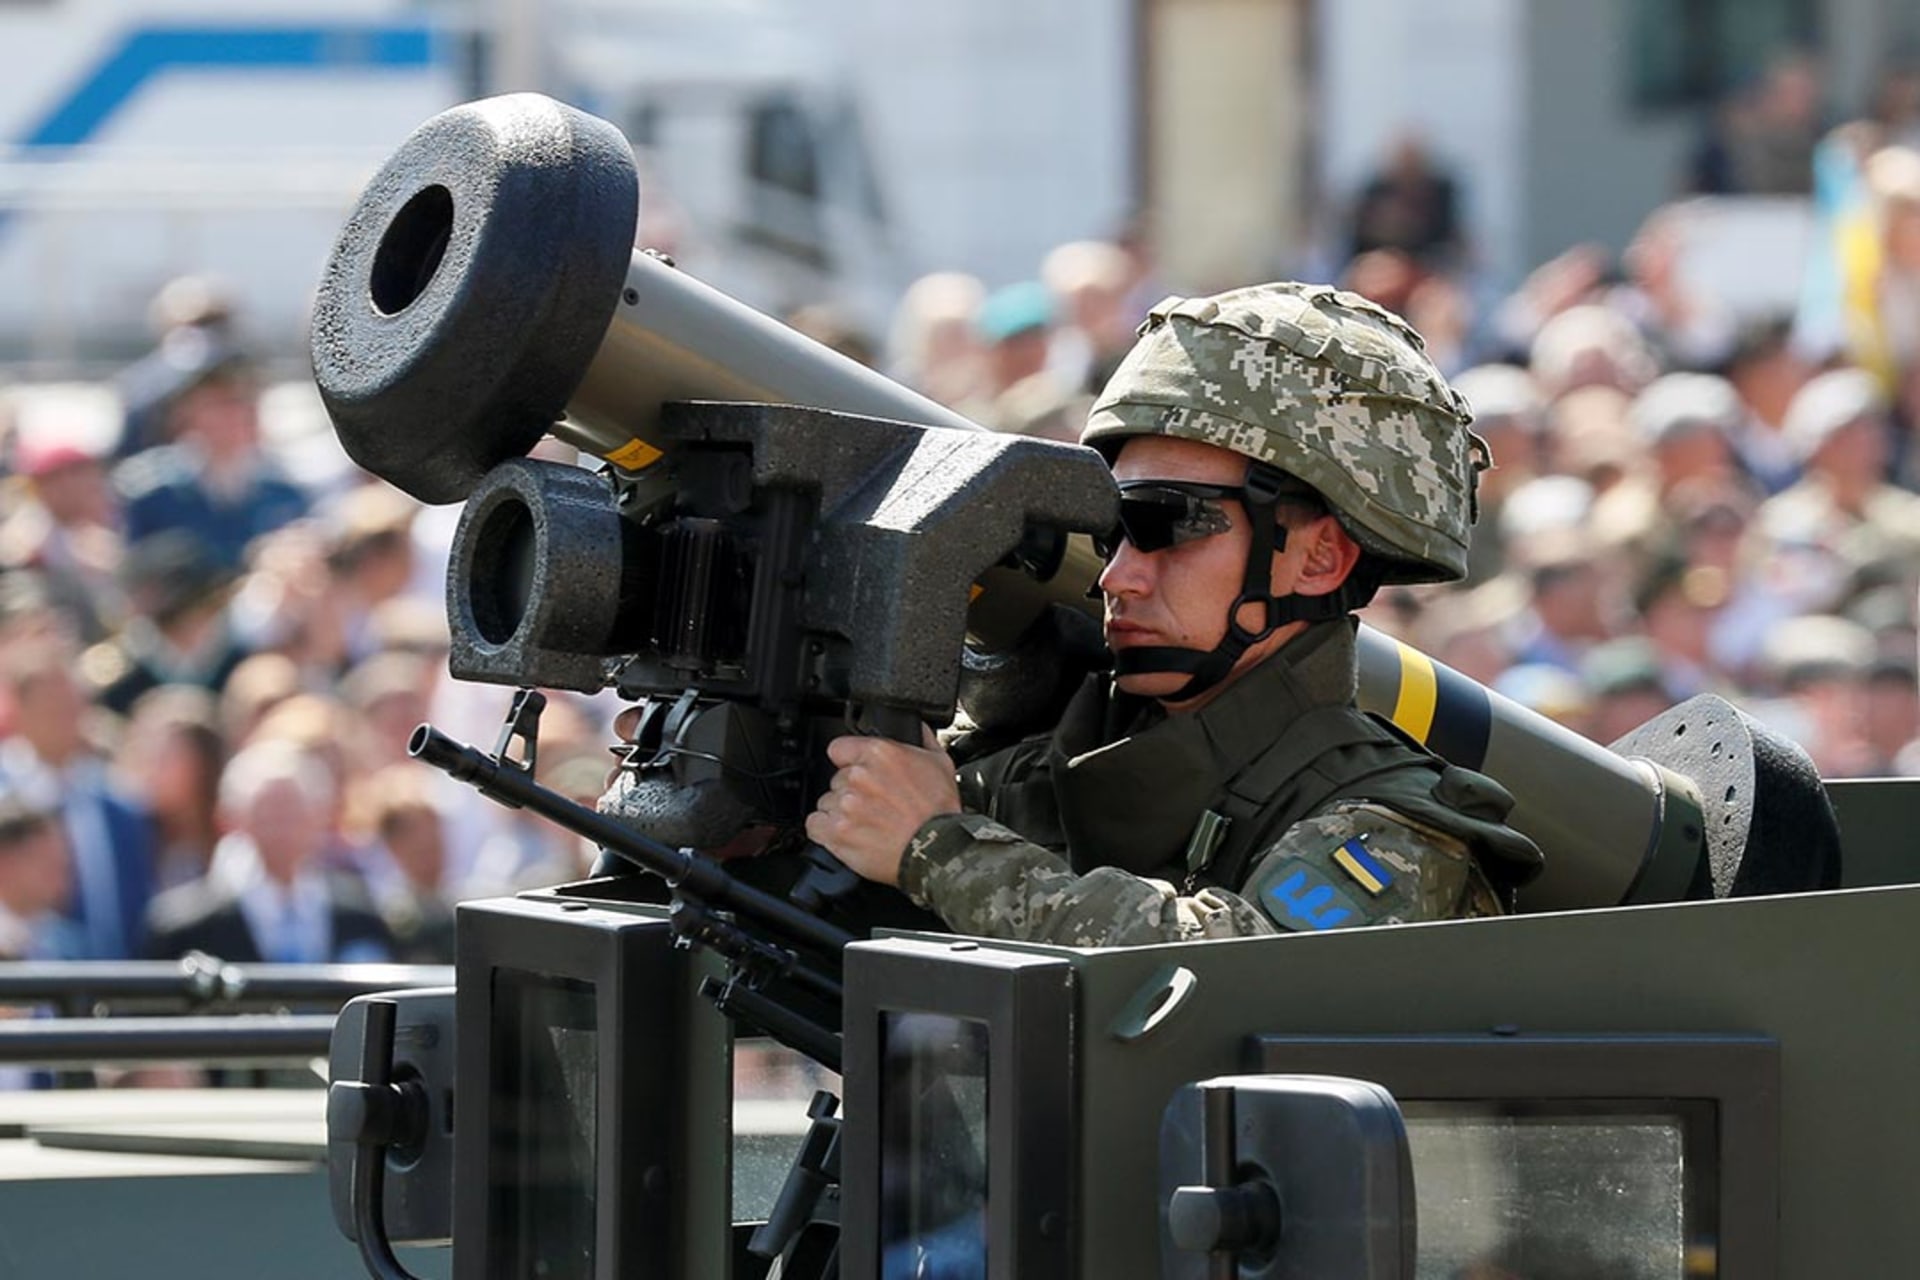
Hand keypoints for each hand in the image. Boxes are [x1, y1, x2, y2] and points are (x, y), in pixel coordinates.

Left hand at [804, 726, 959, 886]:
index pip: (839, 748)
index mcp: (879, 753)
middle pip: (836, 779)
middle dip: (851, 790)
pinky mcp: (836, 832)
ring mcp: (845, 805)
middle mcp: (858, 776)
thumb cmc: (940, 812)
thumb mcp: (940, 763)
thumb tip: (914, 726)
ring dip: (841, 812)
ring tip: (866, 823)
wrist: (939, 851)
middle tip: (874, 805)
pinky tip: (848, 834)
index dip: (848, 760)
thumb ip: (920, 739)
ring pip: (827, 802)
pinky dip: (826, 831)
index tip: (856, 770)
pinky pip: (814, 825)